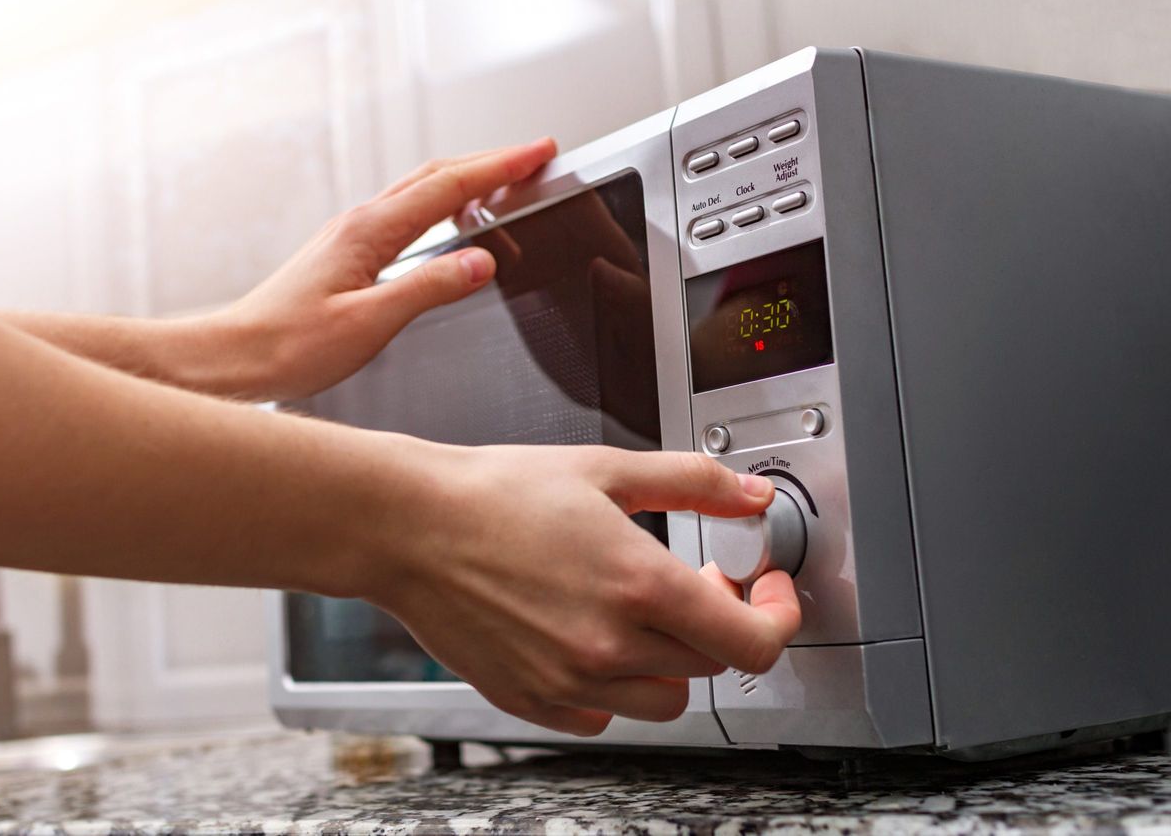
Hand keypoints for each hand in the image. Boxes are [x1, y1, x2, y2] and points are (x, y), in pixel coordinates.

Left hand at [210, 138, 557, 400]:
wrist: (237, 358)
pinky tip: (449, 224)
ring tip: (505, 182)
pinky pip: (406, 216)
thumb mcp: (370, 322)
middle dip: (490, 162)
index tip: (538, 154)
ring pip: (420, 193)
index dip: (500, 167)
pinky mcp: (347, 255)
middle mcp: (359, 224)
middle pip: (436, 176)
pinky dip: (440, 207)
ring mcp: (352, 237)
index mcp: (369, 232)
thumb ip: (429, 288)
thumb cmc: (289, 345)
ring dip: (466, 181)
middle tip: (534, 157)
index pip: (449, 187)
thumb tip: (482, 262)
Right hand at [365, 444, 801, 735]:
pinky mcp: (530, 701)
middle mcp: (609, 646)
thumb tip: (750, 496)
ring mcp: (568, 682)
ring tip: (643, 614)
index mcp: (639, 584)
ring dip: (673, 661)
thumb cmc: (494, 493)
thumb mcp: (606, 469)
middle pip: (711, 665)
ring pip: (664, 701)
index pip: (751, 641)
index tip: (768, 593)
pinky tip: (593, 639)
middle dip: (719, 622)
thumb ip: (693, 482)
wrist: (409, 526)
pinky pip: (602, 718)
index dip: (778, 617)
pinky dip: (613, 688)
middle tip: (696, 582)